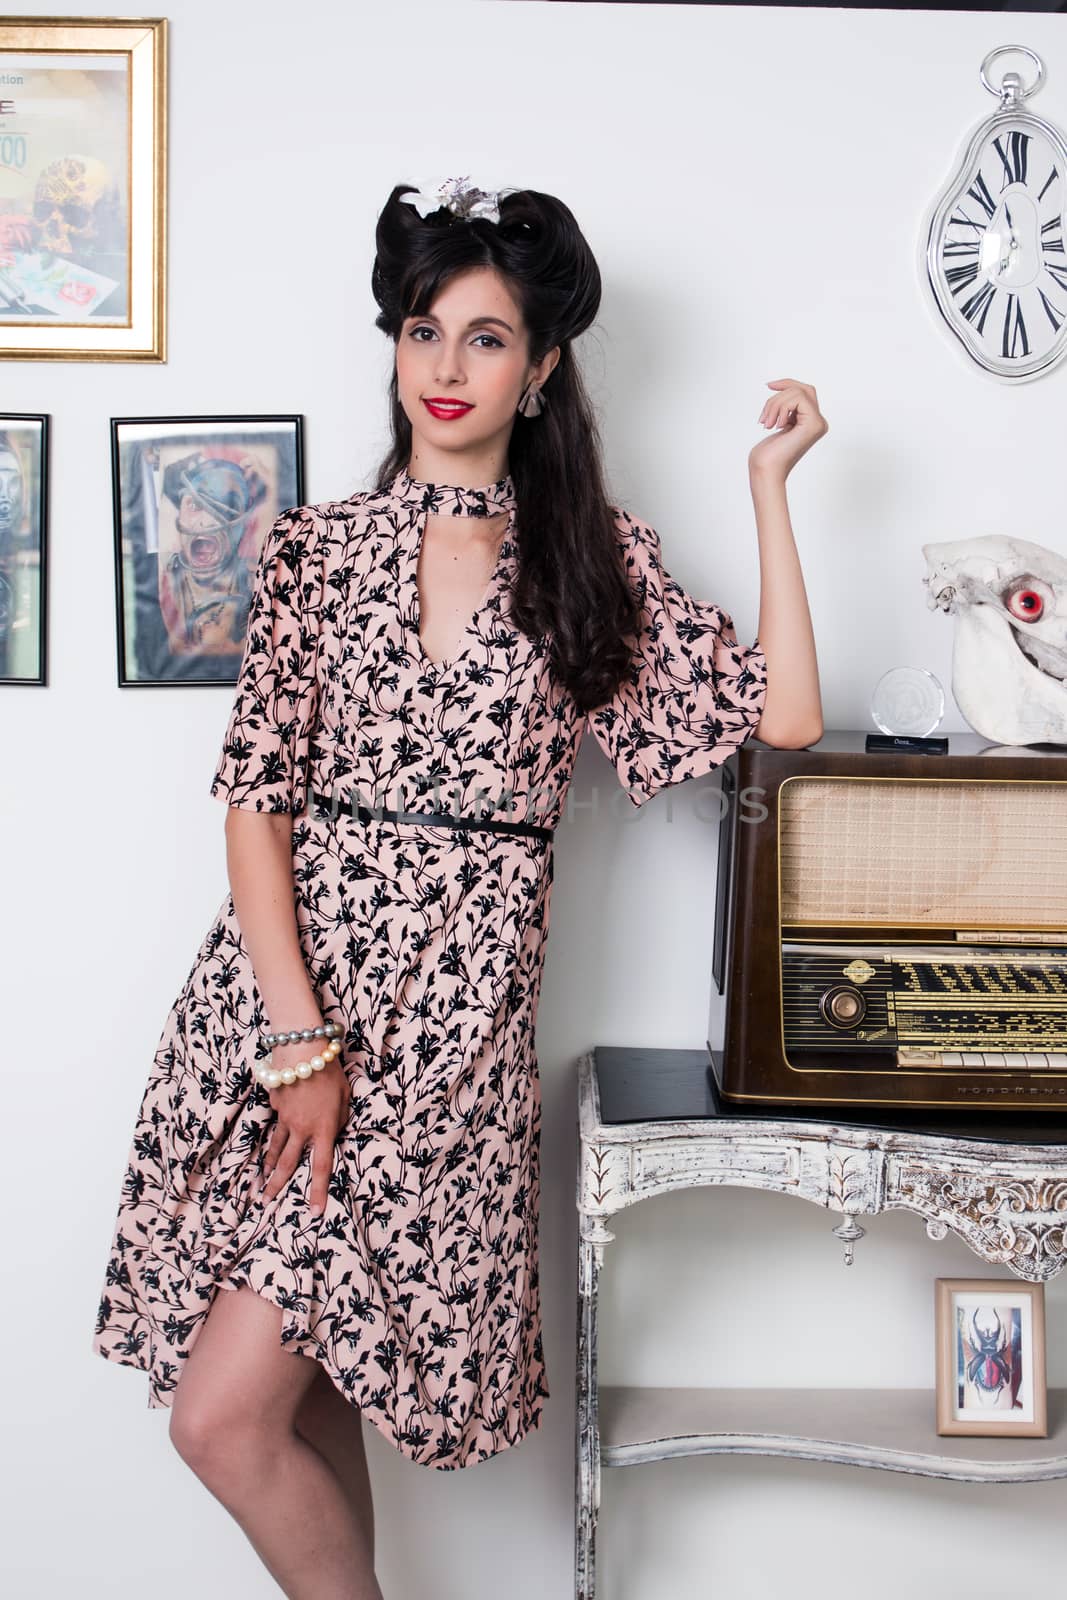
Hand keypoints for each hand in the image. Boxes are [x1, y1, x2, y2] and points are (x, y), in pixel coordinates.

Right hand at [254, 1045, 349, 1215]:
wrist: (301, 1048)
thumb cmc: (330, 1070)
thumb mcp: (345, 1095)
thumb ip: (340, 1118)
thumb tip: (332, 1131)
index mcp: (324, 1128)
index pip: (321, 1167)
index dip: (317, 1192)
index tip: (314, 1213)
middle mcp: (301, 1128)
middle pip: (287, 1164)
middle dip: (277, 1186)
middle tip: (266, 1203)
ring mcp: (284, 1117)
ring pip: (276, 1147)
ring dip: (268, 1166)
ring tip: (262, 1181)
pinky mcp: (275, 1104)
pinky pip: (277, 1120)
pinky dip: (276, 1128)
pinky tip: (278, 1126)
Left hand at [748, 378, 827, 480]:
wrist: (766, 471)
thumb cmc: (767, 454)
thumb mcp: (776, 422)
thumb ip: (786, 407)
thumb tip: (784, 385)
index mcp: (811, 422)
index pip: (804, 392)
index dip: (787, 384)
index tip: (769, 386)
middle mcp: (819, 422)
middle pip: (802, 389)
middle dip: (778, 397)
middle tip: (764, 418)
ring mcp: (819, 423)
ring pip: (798, 392)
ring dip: (775, 404)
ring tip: (766, 423)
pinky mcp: (814, 424)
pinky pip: (798, 398)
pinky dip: (781, 408)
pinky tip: (776, 425)